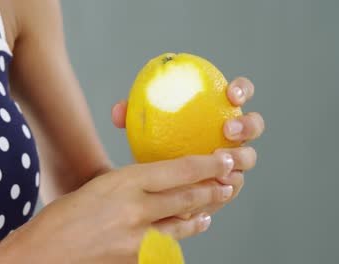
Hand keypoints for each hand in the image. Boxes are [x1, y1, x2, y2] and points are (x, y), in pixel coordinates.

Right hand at [0, 151, 239, 263]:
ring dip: (202, 212)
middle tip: (230, 181)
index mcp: (123, 182)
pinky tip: (192, 228)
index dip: (206, 164)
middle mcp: (136, 209)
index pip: (177, 170)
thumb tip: (153, 187)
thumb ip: (127, 186)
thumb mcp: (96, 189)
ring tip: (214, 205)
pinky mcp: (137, 260)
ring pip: (183, 222)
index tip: (224, 159)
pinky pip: (169, 245)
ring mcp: (139, 239)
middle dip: (213, 188)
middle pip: (187, 196)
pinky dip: (183, 235)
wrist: (41, 255)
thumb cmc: (60, 219)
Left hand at [111, 77, 264, 216]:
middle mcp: (231, 135)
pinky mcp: (229, 185)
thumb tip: (119, 110)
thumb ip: (131, 118)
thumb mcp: (141, 130)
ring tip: (221, 161)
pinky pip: (234, 185)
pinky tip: (214, 187)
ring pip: (248, 157)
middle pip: (254, 124)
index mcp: (217, 111)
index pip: (238, 94)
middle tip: (227, 130)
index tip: (230, 94)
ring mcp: (233, 160)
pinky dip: (226, 185)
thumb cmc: (153, 143)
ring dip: (240, 158)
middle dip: (247, 125)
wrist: (155, 178)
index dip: (241, 90)